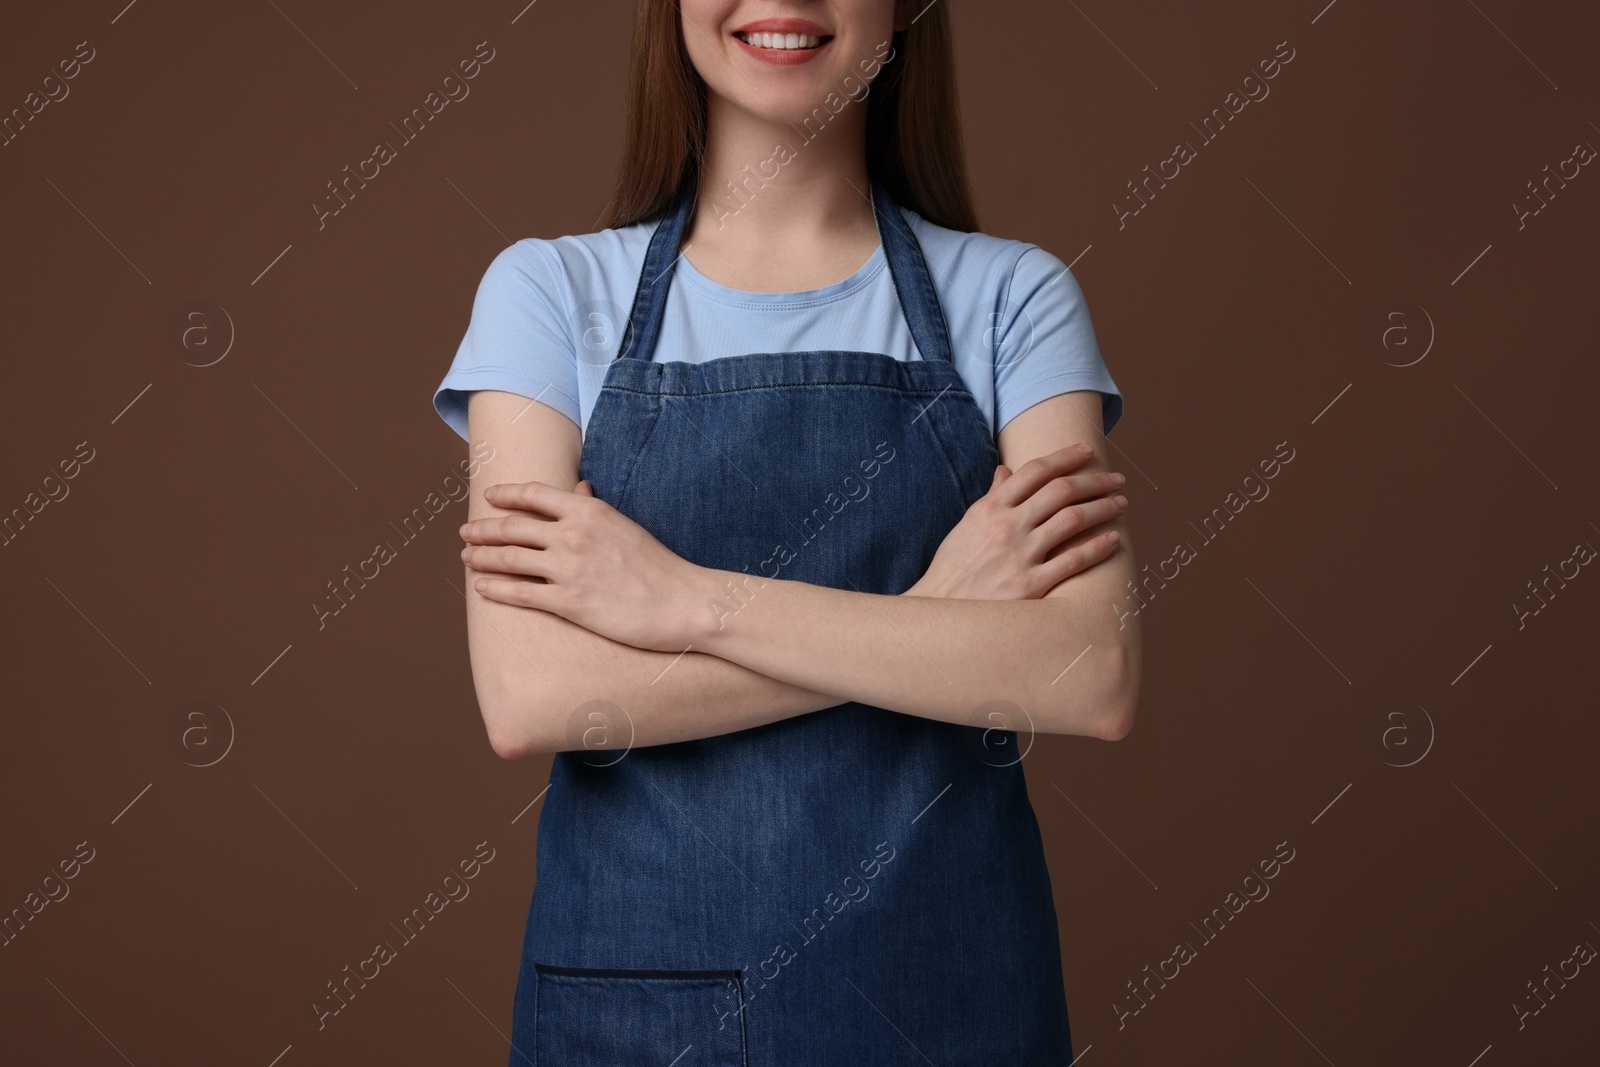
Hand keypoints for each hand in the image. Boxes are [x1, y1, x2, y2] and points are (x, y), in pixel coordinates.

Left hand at [460, 479, 711, 651]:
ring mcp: (568, 569)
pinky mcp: (568, 603)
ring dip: (481, 557)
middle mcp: (573, 534)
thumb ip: (595, 508)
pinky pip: (520, 593)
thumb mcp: (625, 525)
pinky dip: (495, 588)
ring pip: (508, 558)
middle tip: (466, 531)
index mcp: (589, 510)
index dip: (504, 495)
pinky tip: (481, 587)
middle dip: (482, 528)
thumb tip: (579, 488)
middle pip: (512, 527)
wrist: (683, 602)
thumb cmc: (658, 566)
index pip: (533, 495)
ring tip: (466, 557)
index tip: (488, 497)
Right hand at [908, 444, 1126, 599]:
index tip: (1088, 451)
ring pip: (1073, 520)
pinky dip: (1098, 547)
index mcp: (989, 508)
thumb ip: (991, 497)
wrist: (941, 614)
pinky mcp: (1030, 587)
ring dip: (1103, 508)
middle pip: (1061, 491)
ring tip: (1121, 504)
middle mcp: (1006, 527)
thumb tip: (1005, 470)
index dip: (1066, 456)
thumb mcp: (967, 526)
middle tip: (1117, 479)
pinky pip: (1073, 561)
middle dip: (1095, 480)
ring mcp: (1019, 556)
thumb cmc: (955, 569)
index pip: (1035, 470)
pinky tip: (1113, 540)